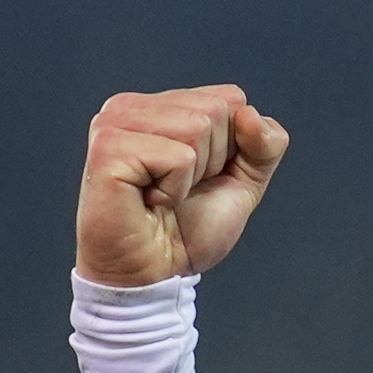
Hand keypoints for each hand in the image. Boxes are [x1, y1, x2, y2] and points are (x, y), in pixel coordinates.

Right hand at [75, 84, 288, 286]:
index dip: (233, 148)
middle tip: (179, 190)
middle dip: (213, 162)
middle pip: (215, 110)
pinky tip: (149, 201)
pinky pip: (178, 156)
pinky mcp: (108, 147)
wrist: (154, 274)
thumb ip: (264, 146)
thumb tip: (249, 114)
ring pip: (197, 127)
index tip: (200, 177)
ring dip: (193, 176)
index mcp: (161, 106)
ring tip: (162, 194)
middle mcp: (133, 106)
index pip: (230, 98)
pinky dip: (175, 189)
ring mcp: (115, 122)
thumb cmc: (188, 230)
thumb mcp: (244, 182)